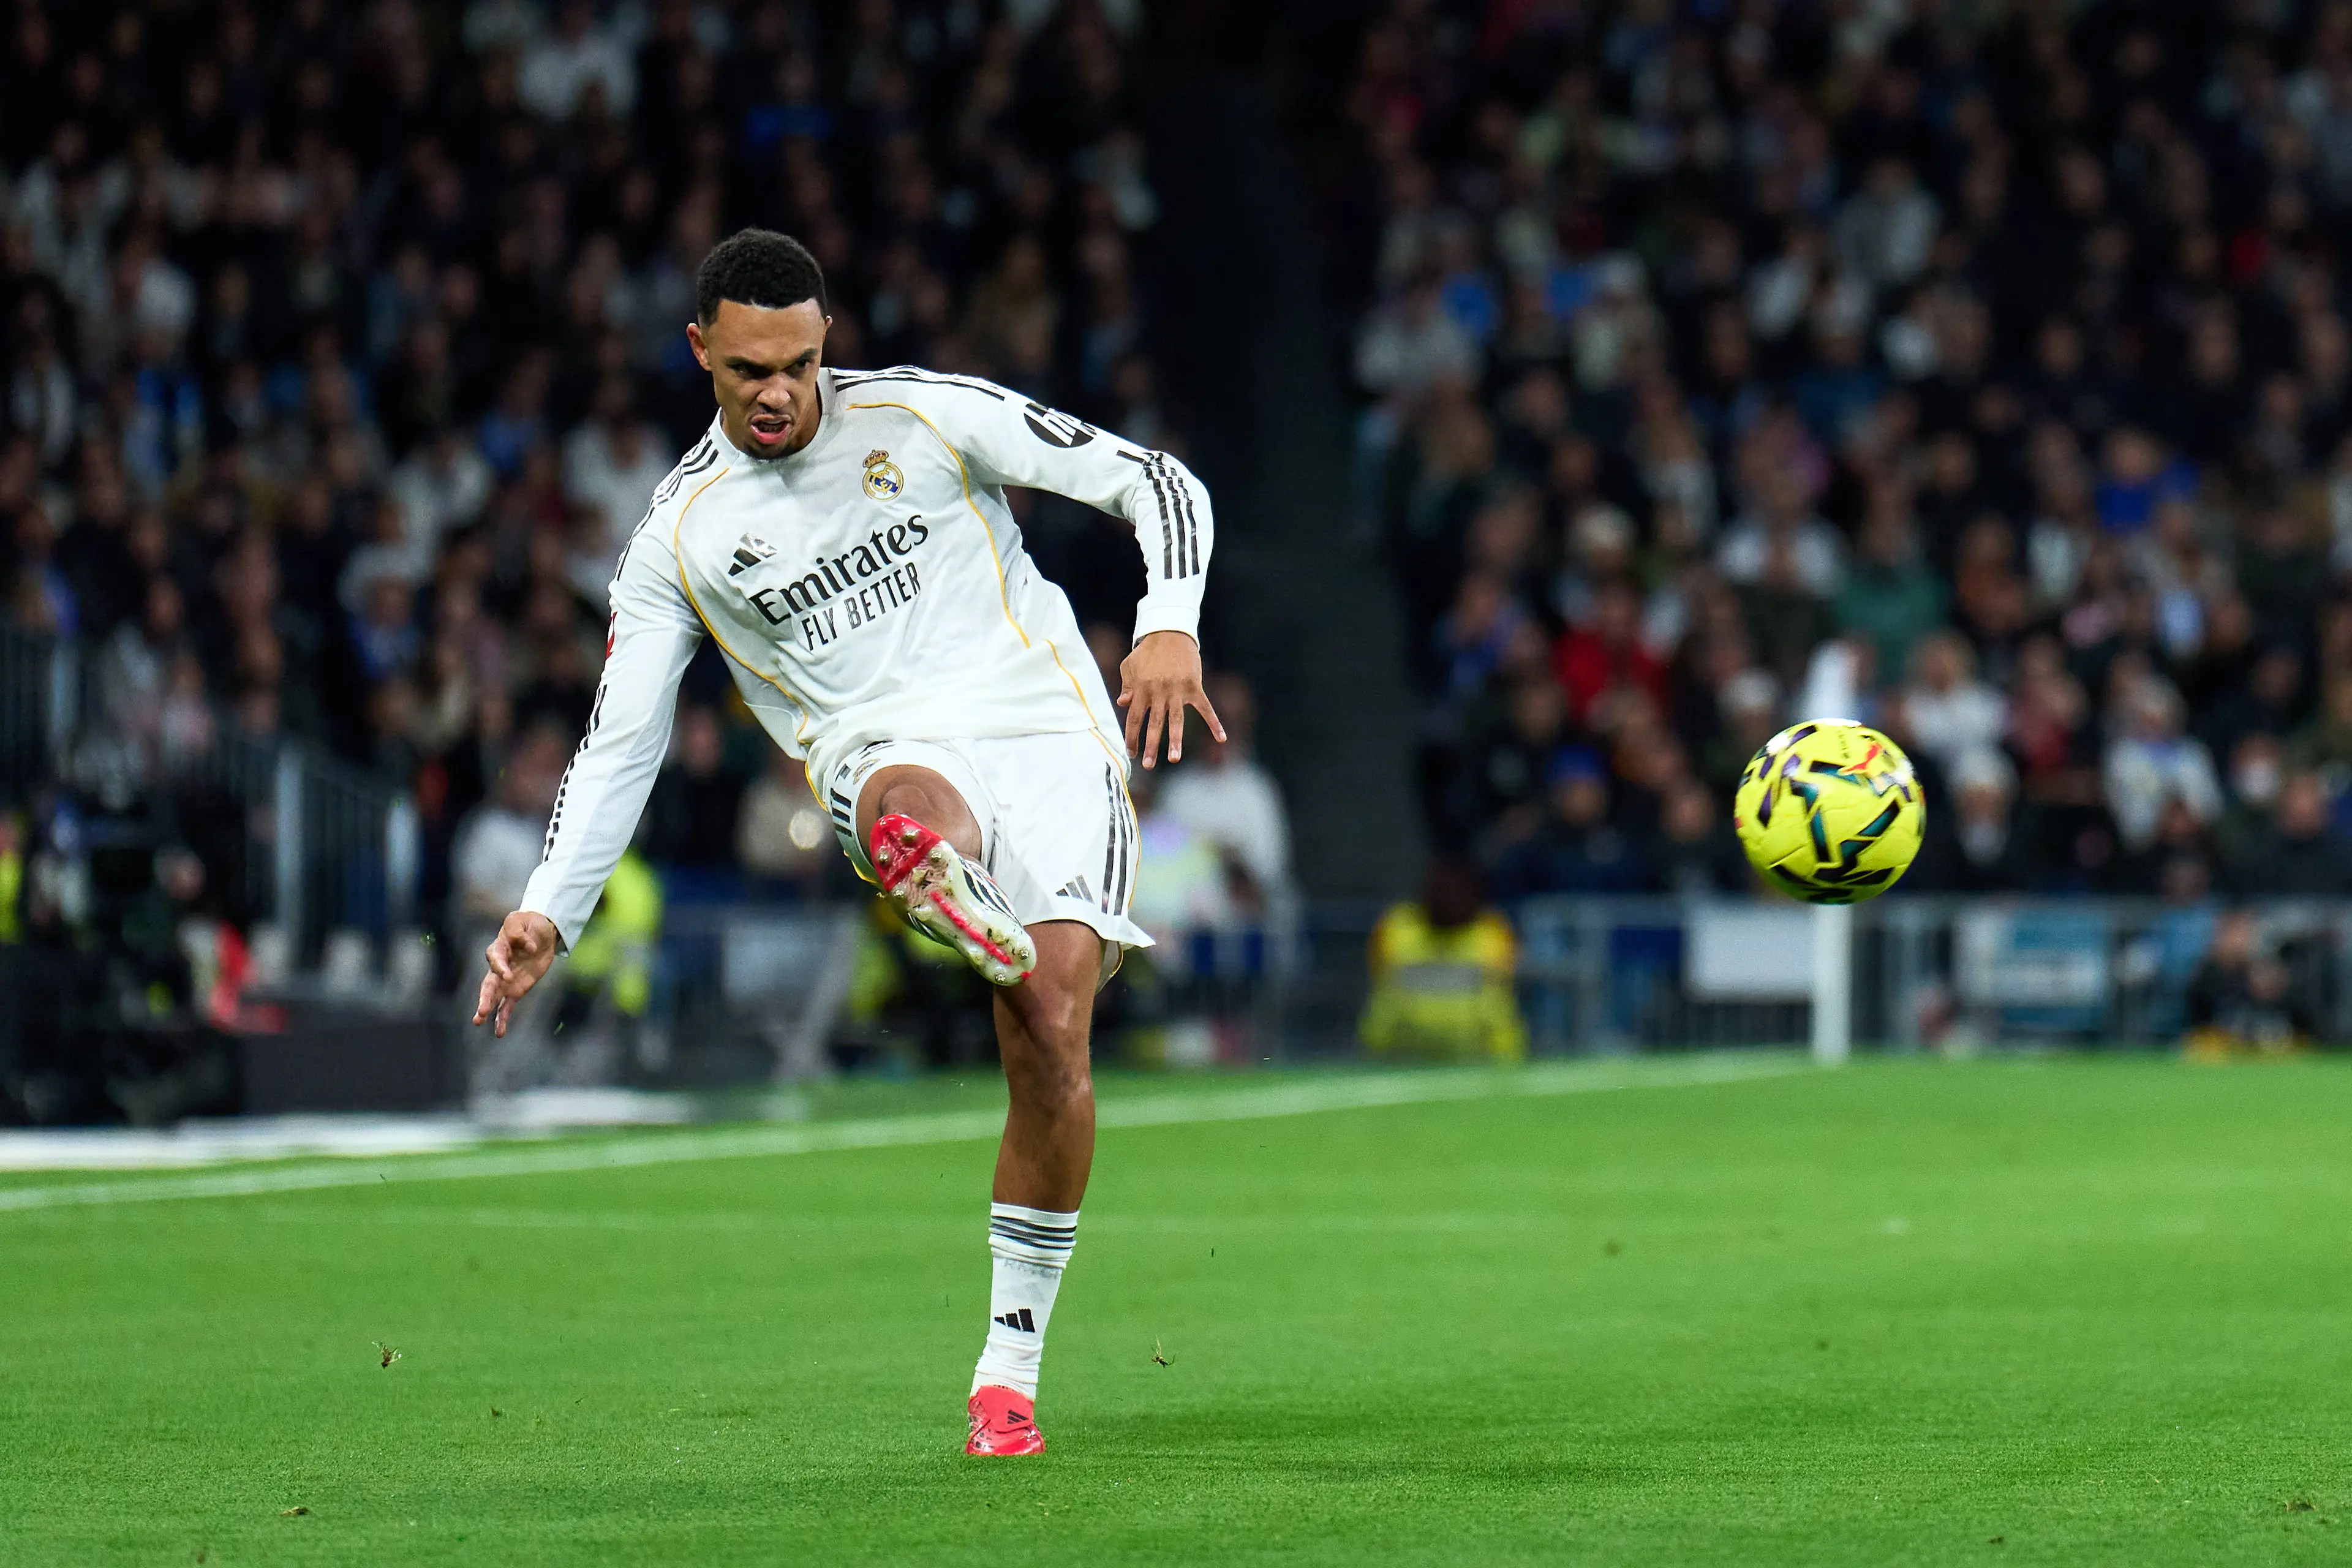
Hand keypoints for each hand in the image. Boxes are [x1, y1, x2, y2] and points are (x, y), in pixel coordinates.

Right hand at [472, 911, 559, 1036]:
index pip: (495, 959)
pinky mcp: (516, 990)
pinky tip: (500, 1032)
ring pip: (494, 997)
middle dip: (485, 997)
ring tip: (479, 1021)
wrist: (541, 933)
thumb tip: (528, 948)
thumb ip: (519, 931)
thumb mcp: (522, 920)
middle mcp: (498, 967)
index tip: (508, 976)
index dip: (500, 968)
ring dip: (487, 1009)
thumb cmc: (529, 924)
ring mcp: (506, 981)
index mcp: (499, 948)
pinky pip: (507, 1006)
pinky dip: (503, 1018)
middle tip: (482, 1011)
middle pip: (488, 983)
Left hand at [1119, 630, 1223, 769]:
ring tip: (1175, 758)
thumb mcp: (1130, 667)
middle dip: (1151, 746)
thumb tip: (1123, 705)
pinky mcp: (1195, 687)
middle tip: (1149, 765)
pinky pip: (1205, 708)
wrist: (1170, 632)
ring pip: (1176, 720)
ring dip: (1176, 740)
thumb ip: (1127, 686)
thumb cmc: (1147, 652)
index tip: (1131, 753)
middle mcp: (1159, 692)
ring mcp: (1177, 691)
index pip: (1134, 719)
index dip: (1132, 737)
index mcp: (1141, 689)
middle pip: (1154, 724)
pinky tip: (1221, 738)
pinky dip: (1214, 723)